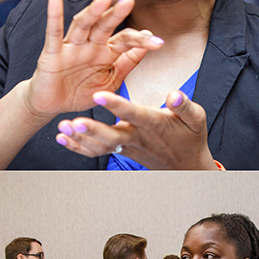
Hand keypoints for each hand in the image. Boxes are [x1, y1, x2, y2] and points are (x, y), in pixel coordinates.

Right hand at [23, 0, 164, 118]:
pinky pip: (54, 32)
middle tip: (130, 0)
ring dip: (93, 12)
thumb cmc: (80, 93)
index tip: (158, 43)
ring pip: (83, 25)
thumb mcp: (110, 82)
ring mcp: (71, 47)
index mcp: (106, 53)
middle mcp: (90, 45)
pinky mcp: (52, 53)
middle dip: (117, 14)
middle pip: (105, 26)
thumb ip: (126, 65)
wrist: (52, 105)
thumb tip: (145, 47)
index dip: (141, 41)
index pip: (126, 41)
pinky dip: (54, 14)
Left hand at [55, 90, 216, 169]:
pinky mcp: (120, 151)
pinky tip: (61, 139)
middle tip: (73, 122)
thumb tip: (174, 94)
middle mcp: (137, 137)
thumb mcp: (196, 118)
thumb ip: (185, 105)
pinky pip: (97, 152)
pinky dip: (78, 147)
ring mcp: (127, 147)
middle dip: (92, 130)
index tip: (99, 96)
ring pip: (101, 146)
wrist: (186, 165)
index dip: (117, 105)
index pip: (134, 114)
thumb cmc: (190, 136)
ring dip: (80, 139)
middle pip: (112, 136)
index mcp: (154, 124)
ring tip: (62, 129)